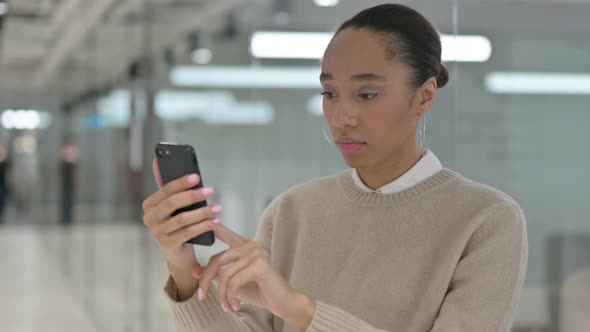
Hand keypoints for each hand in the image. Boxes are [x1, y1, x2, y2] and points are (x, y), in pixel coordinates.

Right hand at [142, 159, 222, 270]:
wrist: (178, 253)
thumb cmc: (177, 224)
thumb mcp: (173, 206)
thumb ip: (170, 188)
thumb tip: (159, 162)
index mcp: (149, 205)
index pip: (165, 190)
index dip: (181, 182)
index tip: (197, 177)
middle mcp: (149, 219)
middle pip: (172, 203)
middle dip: (193, 195)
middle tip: (210, 190)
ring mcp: (157, 233)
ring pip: (182, 219)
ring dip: (203, 212)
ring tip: (218, 208)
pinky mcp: (168, 245)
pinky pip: (189, 233)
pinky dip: (204, 226)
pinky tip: (215, 222)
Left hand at [194, 224, 315, 329]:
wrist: (282, 302)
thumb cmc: (259, 290)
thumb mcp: (233, 281)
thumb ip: (217, 273)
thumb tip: (195, 271)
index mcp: (244, 245)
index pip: (223, 232)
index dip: (211, 226)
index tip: (201, 222)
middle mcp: (250, 245)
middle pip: (216, 259)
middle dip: (206, 281)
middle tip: (202, 297)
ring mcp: (256, 253)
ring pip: (225, 275)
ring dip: (222, 295)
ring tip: (227, 306)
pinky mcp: (260, 265)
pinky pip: (234, 282)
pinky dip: (230, 297)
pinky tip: (235, 305)